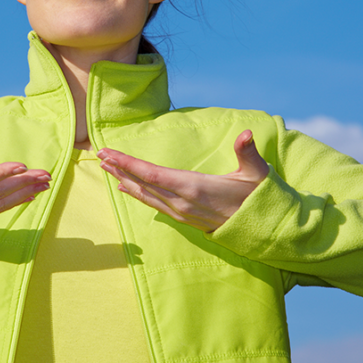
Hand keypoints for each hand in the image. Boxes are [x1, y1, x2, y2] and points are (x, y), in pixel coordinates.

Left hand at [97, 130, 268, 232]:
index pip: (152, 174)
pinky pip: (153, 204)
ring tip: (106, 168)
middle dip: (119, 168)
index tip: (109, 152)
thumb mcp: (257, 173)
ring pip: (146, 195)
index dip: (128, 163)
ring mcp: (182, 212)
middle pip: (143, 183)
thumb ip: (248, 152)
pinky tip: (126, 187)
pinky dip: (137, 193)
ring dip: (124, 180)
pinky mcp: (183, 218)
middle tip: (99, 154)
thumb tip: (246, 133)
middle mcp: (182, 202)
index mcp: (194, 187)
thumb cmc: (258, 197)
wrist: (263, 229)